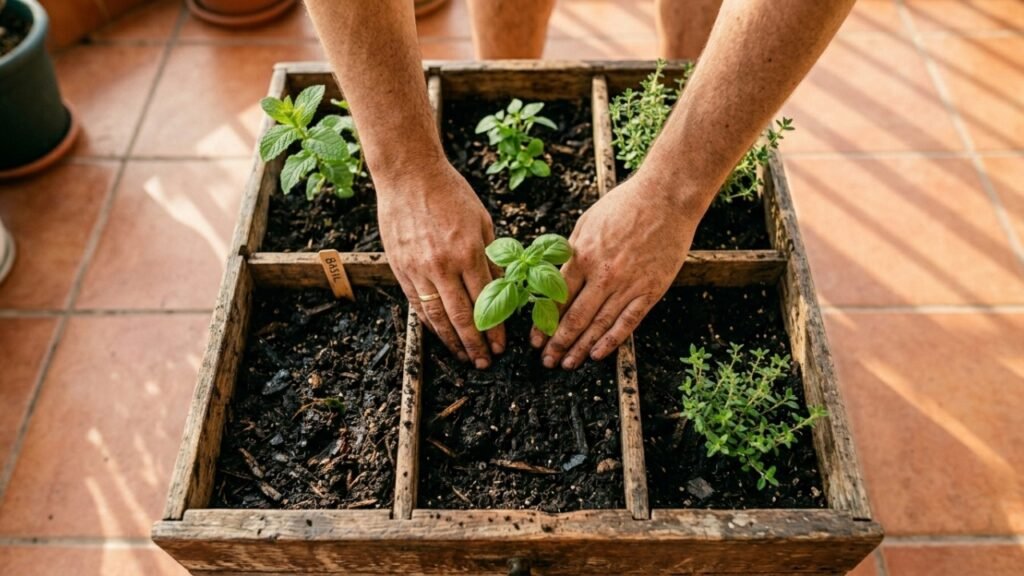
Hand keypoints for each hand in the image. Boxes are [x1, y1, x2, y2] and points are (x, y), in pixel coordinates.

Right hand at [377, 161, 503, 367]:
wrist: (409, 176)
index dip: (495, 330)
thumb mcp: (483, 222)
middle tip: (485, 362)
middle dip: (475, 345)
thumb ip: (491, 258)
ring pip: (436, 317)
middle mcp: (443, 266)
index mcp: (468, 253)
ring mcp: (419, 270)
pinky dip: (430, 324)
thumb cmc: (451, 194)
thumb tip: (503, 290)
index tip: (502, 347)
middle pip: (462, 317)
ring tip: (463, 357)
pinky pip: (417, 305)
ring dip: (452, 342)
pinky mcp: (400, 269)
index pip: (486, 303)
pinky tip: (440, 335)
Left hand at [532, 174, 704, 368]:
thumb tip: (555, 275)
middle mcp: (603, 275)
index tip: (535, 340)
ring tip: (567, 364)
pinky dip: (611, 341)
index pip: (556, 299)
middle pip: (574, 318)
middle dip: (557, 343)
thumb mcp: (586, 223)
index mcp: (582, 256)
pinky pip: (627, 322)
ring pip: (598, 325)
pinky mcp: (650, 291)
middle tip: (545, 361)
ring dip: (580, 348)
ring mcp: (628, 285)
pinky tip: (597, 354)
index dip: (544, 324)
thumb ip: (571, 252)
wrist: (666, 198)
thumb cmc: (624, 205)